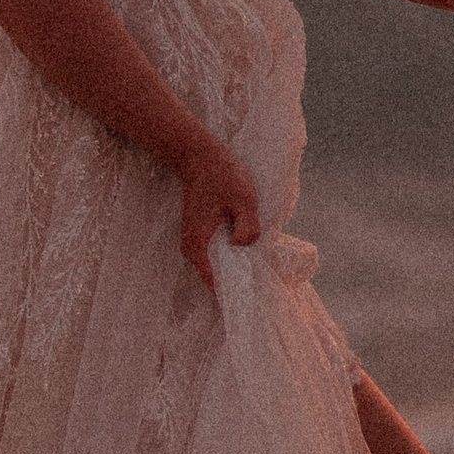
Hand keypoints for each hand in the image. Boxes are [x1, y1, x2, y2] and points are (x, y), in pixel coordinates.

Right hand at [174, 131, 261, 288]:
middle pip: (216, 279)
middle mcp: (191, 250)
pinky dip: (231, 258)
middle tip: (262, 288)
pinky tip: (248, 253)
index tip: (253, 298)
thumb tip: (244, 246)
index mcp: (198, 245)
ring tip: (258, 272)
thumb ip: (248, 225)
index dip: (234, 291)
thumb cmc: (221, 175)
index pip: (215, 283)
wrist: (198, 156)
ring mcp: (194, 244)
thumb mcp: (244, 198)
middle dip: (237, 283)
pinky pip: (217, 256)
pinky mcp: (200, 237)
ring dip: (236, 269)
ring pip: (217, 267)